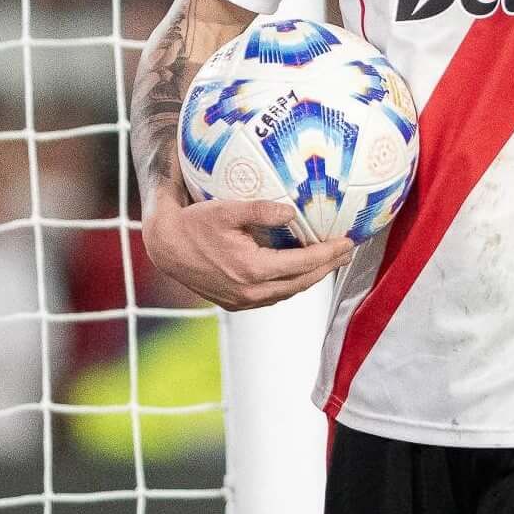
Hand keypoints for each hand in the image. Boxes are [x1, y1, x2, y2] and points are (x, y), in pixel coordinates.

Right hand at [144, 195, 353, 310]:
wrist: (165, 247)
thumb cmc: (194, 223)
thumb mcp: (227, 209)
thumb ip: (261, 209)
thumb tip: (292, 212)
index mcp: (252, 270)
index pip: (303, 264)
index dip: (329, 254)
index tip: (348, 242)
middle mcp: (250, 292)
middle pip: (302, 282)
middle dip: (327, 267)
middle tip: (347, 252)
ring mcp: (242, 301)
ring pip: (288, 292)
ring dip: (310, 278)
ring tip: (328, 261)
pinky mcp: (235, 304)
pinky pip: (272, 296)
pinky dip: (290, 284)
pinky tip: (298, 271)